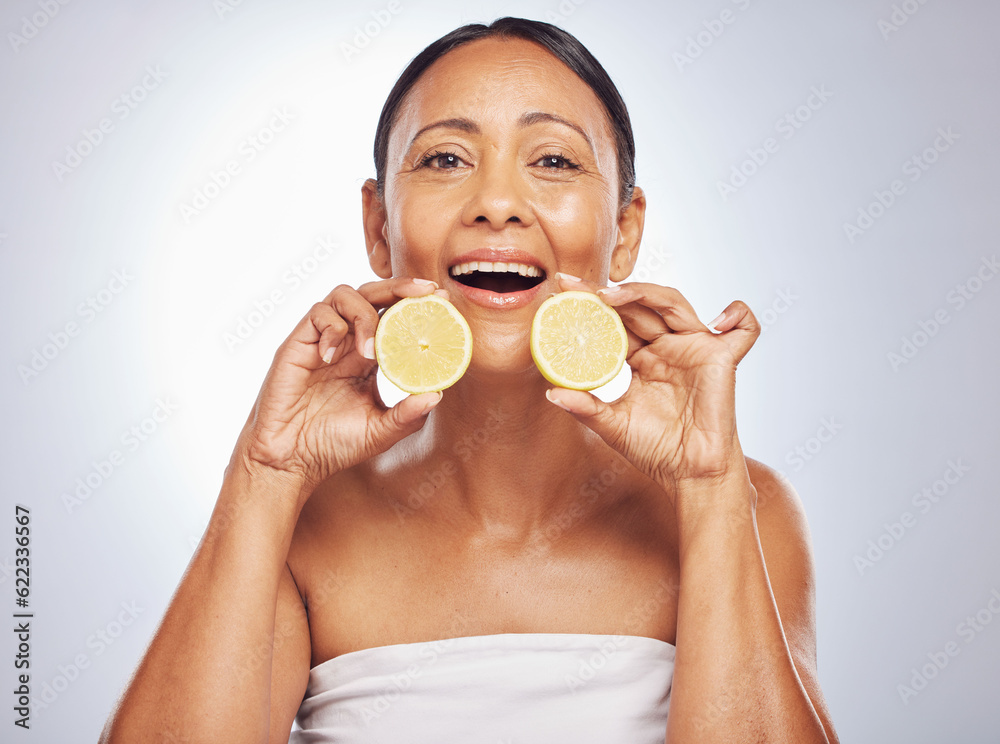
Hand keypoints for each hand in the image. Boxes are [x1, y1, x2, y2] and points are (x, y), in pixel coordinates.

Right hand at [234, 278, 444, 497]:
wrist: (290, 460)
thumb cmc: (332, 445)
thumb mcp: (380, 432)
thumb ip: (408, 415)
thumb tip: (438, 394)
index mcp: (368, 358)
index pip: (394, 317)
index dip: (415, 305)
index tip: (442, 300)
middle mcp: (347, 342)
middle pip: (373, 294)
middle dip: (399, 287)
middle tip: (425, 291)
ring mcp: (322, 340)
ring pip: (345, 294)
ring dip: (365, 314)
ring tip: (370, 351)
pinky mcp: (298, 343)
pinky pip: (318, 314)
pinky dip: (332, 328)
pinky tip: (332, 358)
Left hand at [545, 275, 759, 494]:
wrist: (688, 474)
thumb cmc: (655, 450)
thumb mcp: (612, 425)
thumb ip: (585, 407)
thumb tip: (551, 393)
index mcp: (643, 358)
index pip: (616, 321)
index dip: (590, 306)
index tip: (560, 292)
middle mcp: (668, 347)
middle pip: (638, 306)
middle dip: (606, 292)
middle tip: (572, 285)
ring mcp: (695, 348)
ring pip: (673, 303)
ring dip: (643, 292)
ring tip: (610, 296)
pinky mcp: (723, 359)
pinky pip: (743, 330)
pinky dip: (739, 316)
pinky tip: (718, 319)